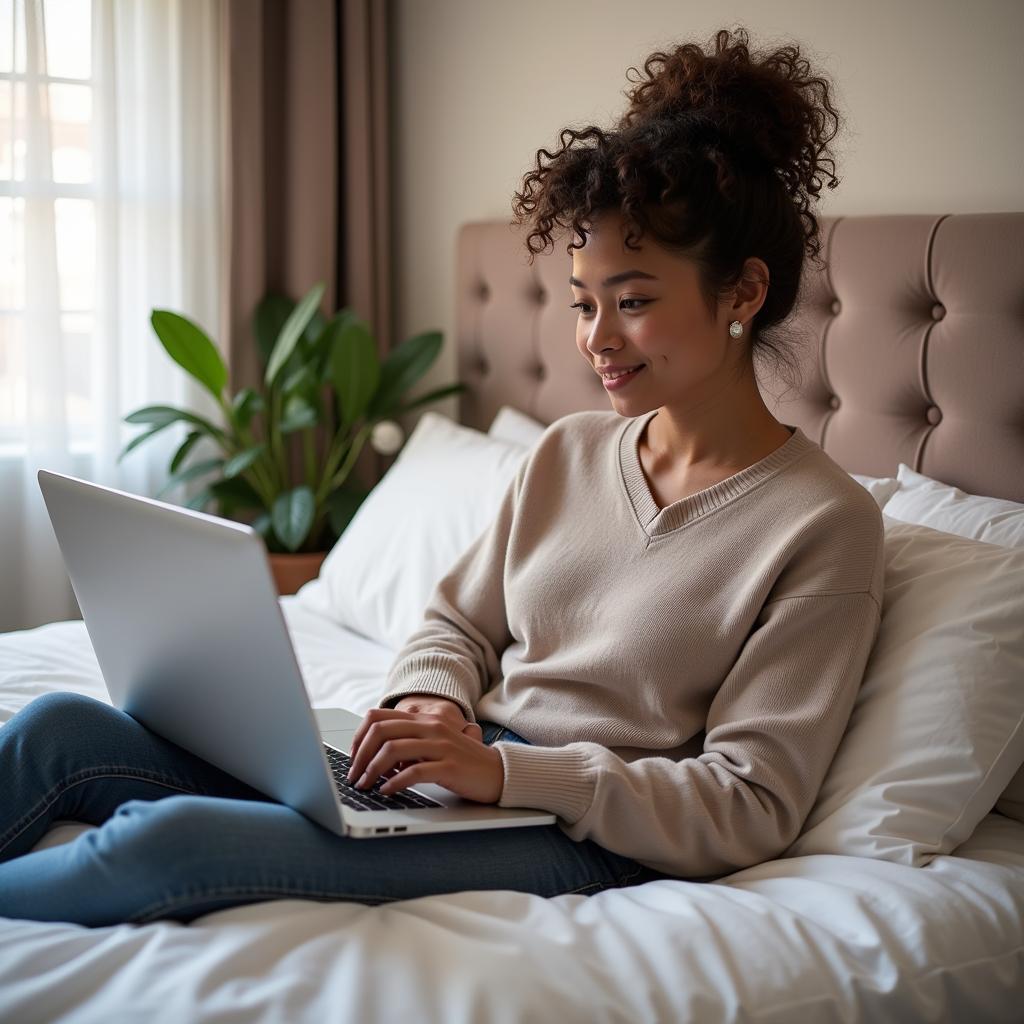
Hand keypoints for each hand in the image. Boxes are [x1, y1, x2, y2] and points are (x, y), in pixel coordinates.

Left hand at [347, 699, 503, 804]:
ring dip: (372, 770)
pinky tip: (386, 791)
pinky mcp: (449, 765)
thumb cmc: (461, 762)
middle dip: (360, 755)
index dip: (358, 737)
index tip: (353, 758)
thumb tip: (373, 757)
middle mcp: (430, 727)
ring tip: (366, 786)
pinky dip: (394, 782)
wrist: (497, 772)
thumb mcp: (432, 745)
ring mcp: (440, 745)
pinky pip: (414, 772)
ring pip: (393, 750)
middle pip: (381, 731)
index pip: (378, 716)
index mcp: (423, 719)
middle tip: (354, 776)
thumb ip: (408, 744)